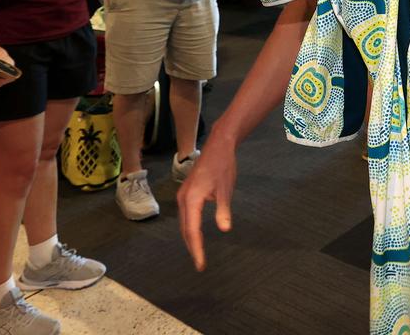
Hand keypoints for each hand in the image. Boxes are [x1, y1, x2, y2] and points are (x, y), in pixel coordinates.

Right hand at [177, 135, 236, 270]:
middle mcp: (183, 198)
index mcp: (192, 199)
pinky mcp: (187, 192)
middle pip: (185, 228)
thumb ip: (223, 210)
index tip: (201, 264)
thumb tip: (224, 229)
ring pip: (184, 222)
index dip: (196, 249)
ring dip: (190, 238)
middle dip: (192, 247)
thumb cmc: (223, 166)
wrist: (218, 146)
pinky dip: (190, 227)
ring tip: (198, 253)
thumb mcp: (225, 189)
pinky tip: (196, 234)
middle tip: (200, 264)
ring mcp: (184, 195)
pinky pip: (186, 215)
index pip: (192, 230)